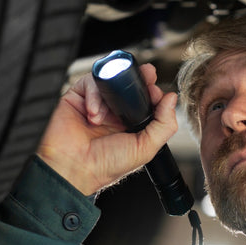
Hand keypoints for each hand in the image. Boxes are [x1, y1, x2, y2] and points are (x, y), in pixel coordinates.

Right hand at [36, 64, 178, 195]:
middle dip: (139, 79)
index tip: (156, 91)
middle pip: (129, 86)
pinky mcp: (77, 97)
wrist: (73, 168)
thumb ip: (163, 125)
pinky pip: (90, 82)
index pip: (146, 100)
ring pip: (111, 81)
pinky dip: (94, 95)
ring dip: (113, 94)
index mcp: (130, 126)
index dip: (152, 92)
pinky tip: (93, 114)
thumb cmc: (105, 165)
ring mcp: (96, 105)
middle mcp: (113, 114)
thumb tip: (172, 98)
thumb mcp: (145, 149)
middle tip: (146, 76)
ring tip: (106, 115)